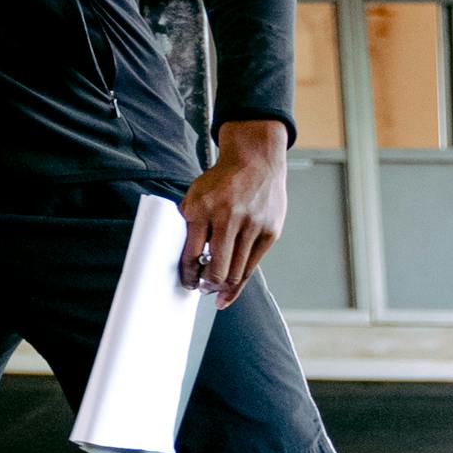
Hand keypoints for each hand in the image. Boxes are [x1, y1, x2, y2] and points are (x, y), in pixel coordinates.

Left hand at [178, 119, 290, 302]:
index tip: (188, 282)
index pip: (191, 255)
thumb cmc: (223, 181)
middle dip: (208, 285)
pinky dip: (242, 279)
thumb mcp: (196, 194)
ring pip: (237, 271)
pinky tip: (233, 287)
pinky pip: (253, 264)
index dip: (188, 275)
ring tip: (217, 292)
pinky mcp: (270, 231)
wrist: (256, 160)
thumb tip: (182, 254)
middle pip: (217, 269)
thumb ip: (189, 221)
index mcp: (203, 209)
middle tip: (203, 289)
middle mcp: (228, 218)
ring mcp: (252, 225)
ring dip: (225, 287)